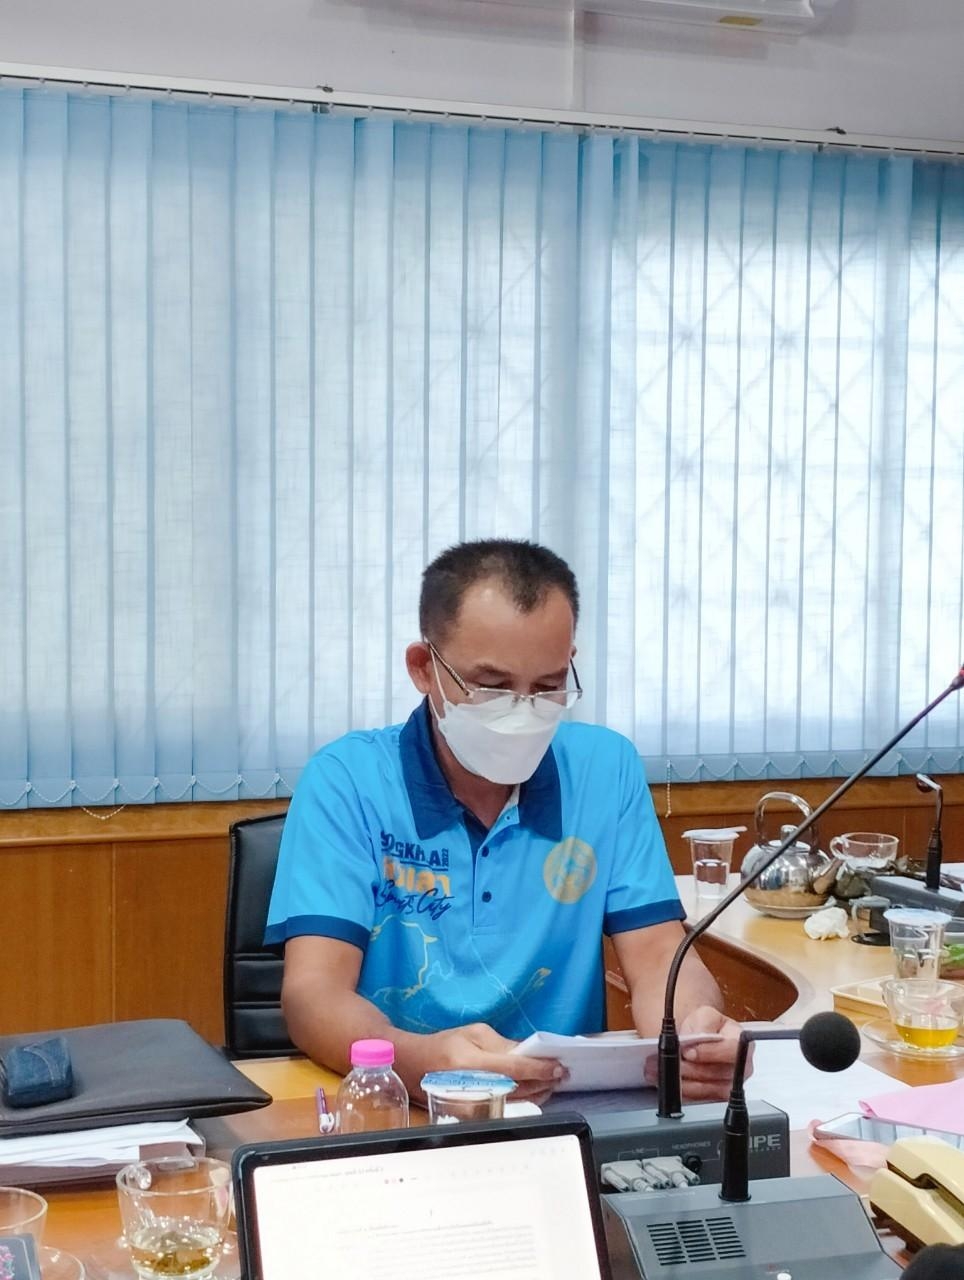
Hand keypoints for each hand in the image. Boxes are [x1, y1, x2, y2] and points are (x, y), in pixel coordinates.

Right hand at [414, 1023, 567, 1103]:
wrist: (416, 1066)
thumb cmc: (445, 1045)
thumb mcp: (473, 1033)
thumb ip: (502, 1044)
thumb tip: (528, 1054)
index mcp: (472, 1061)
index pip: (514, 1068)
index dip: (539, 1068)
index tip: (558, 1066)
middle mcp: (474, 1086)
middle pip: (519, 1088)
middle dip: (543, 1081)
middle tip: (561, 1074)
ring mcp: (474, 1104)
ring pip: (515, 1101)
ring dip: (538, 1092)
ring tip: (552, 1082)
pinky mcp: (474, 1113)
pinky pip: (506, 1106)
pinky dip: (524, 1098)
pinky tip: (535, 1091)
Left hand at [644, 1005, 745, 1101]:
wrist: (700, 1037)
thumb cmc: (705, 1026)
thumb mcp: (705, 1015)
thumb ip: (702, 1025)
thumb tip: (694, 1045)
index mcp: (741, 1043)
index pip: (732, 1051)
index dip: (709, 1053)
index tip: (688, 1052)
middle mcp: (741, 1067)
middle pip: (716, 1074)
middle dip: (688, 1068)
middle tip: (668, 1062)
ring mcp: (730, 1085)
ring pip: (706, 1090)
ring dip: (681, 1082)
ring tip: (660, 1072)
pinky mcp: (716, 1098)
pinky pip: (700, 1100)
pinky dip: (681, 1091)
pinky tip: (667, 1082)